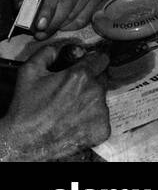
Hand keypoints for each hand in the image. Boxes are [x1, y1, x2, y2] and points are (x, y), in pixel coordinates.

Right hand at [0, 44, 109, 160]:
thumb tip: (62, 47)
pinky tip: (75, 122)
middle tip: (71, 92)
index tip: (86, 67)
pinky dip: (92, 119)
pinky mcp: (102, 129)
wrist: (23, 142)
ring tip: (70, 109)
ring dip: (90, 101)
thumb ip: (48, 52)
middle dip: (90, 81)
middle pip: (102, 78)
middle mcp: (95, 91)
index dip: (92, 61)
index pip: (101, 58)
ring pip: (102, 98)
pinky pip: (102, 118)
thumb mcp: (29, 72)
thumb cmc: (26, 109)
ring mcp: (100, 111)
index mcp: (81, 75)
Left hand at [10, 0, 102, 39]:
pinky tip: (62, 25)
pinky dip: (73, 25)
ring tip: (47, 30)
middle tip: (41, 33)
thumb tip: (21, 7)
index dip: (48, 7)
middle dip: (54, 20)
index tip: (40, 24)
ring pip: (78, 9)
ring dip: (61, 24)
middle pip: (69, 0)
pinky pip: (88, 15)